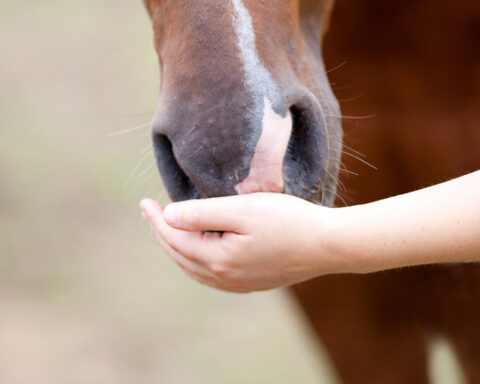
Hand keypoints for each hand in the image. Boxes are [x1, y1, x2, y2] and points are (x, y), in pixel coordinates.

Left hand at [140, 193, 343, 292]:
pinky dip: (195, 259)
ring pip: (194, 267)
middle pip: (180, 255)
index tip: (144, 201)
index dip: (156, 220)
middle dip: (162, 232)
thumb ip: (203, 213)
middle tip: (150, 212)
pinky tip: (196, 249)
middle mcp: (224, 277)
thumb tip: (169, 216)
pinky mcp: (251, 283)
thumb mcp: (244, 209)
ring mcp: (238, 284)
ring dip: (177, 247)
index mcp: (219, 259)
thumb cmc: (289, 221)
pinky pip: (210, 274)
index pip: (175, 238)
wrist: (328, 245)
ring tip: (167, 228)